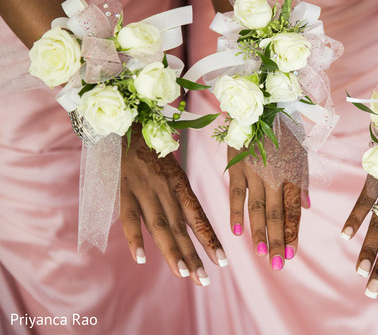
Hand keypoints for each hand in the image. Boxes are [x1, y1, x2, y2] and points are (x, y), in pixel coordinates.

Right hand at [120, 125, 225, 285]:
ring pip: (160, 226)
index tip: (223, 261)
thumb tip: (196, 228)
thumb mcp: (174, 173)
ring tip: (183, 273)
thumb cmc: (154, 155)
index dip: (210, 239)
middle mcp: (166, 190)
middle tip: (204, 280)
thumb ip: (181, 199)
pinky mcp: (122, 193)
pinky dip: (134, 238)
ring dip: (171, 251)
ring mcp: (144, 192)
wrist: (126, 129)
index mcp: (180, 185)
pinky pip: (129, 218)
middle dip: (194, 255)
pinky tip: (141, 259)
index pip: (199, 217)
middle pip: (182, 227)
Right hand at [227, 129, 308, 269]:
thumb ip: (302, 179)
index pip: (293, 209)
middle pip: (277, 213)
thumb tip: (306, 206)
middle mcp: (275, 174)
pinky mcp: (236, 165)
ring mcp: (254, 170)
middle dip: (278, 240)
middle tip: (279, 265)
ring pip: (257, 207)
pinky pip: (236, 192)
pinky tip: (235, 232)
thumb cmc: (284, 128)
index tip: (292, 254)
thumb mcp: (301, 150)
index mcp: (292, 171)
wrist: (262, 103)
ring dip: (259, 232)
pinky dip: (235, 212)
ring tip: (262, 254)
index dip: (293, 231)